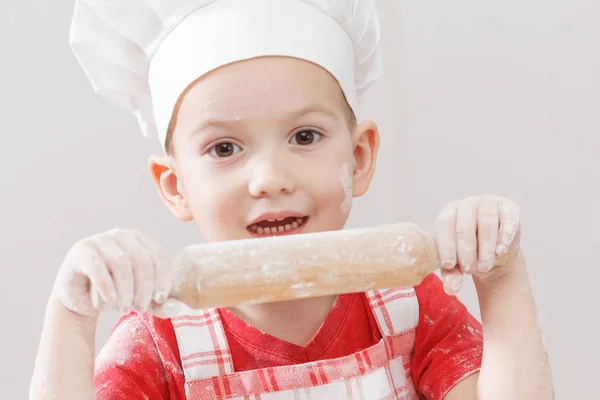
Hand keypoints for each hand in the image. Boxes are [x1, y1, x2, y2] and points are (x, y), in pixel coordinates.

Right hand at [52, 229, 173, 318]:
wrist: (79, 299)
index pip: (159, 255)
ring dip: (125, 289)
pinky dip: (107, 286)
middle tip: (140, 309)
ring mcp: (101, 240)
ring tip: (124, 309)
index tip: (160, 299)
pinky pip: (97, 266)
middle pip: (141, 259)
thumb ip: (159, 304)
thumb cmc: (115, 294)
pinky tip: (110, 301)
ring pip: (121, 262)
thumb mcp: (140, 300)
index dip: (163, 278)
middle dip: (144, 287)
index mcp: (141, 241)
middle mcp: (122, 236)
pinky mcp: (81, 250)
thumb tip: (178, 308)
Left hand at [434, 195, 521, 294]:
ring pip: (486, 223)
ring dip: (485, 247)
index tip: (449, 265)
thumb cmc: (469, 255)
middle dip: (467, 251)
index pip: (445, 225)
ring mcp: (488, 202)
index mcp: (449, 212)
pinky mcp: (508, 206)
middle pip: (465, 226)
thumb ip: (452, 275)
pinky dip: (504, 236)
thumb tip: (450, 289)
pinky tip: (501, 250)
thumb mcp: (457, 265)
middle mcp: (467, 204)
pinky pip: (507, 218)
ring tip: (484, 266)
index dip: (446, 245)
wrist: (495, 251)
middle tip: (470, 270)